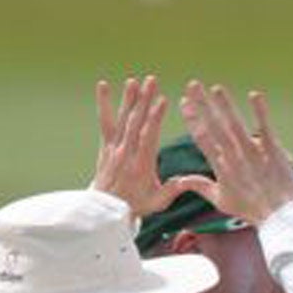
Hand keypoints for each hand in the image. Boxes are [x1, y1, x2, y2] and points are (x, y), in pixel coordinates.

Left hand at [90, 76, 200, 218]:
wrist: (106, 211)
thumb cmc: (136, 206)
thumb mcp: (158, 203)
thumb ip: (173, 190)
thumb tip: (188, 180)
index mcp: (141, 165)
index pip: (148, 137)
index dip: (155, 118)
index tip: (162, 100)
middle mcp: (125, 153)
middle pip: (135, 122)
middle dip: (143, 100)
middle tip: (151, 81)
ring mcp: (114, 148)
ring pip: (122, 119)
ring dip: (128, 98)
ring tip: (133, 81)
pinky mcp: (106, 145)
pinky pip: (105, 121)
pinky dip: (104, 103)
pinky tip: (103, 85)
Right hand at [180, 82, 292, 226]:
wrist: (278, 215)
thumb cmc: (249, 208)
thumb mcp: (221, 200)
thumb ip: (200, 186)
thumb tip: (181, 180)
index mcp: (221, 167)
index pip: (202, 138)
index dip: (192, 119)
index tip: (183, 102)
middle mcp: (235, 157)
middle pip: (216, 126)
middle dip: (203, 104)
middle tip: (193, 84)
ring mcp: (254, 153)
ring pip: (237, 125)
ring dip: (226, 105)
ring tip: (216, 88)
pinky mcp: (273, 150)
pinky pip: (265, 128)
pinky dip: (260, 112)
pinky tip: (254, 95)